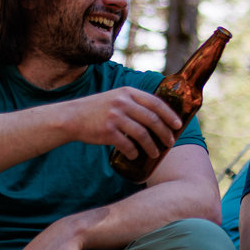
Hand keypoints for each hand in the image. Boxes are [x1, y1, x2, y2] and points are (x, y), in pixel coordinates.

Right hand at [61, 88, 182, 161]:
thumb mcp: (116, 97)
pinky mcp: (107, 131)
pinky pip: (127, 145)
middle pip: (152, 120)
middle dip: (164, 133)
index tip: (178, 125)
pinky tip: (135, 156)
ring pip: (142, 134)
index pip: (156, 103)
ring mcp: (115, 117)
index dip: (170, 115)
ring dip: (151, 147)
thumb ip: (135, 103)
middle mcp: (122, 103)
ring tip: (154, 154)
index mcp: (128, 92)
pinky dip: (133, 152)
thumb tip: (160, 116)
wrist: (71, 117)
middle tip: (170, 142)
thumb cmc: (98, 110)